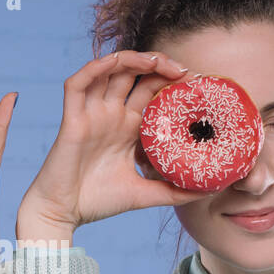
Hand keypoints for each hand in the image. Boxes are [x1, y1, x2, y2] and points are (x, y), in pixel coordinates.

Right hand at [17, 50, 208, 243]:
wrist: (63, 214)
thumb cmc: (98, 203)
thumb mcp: (145, 194)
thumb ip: (175, 191)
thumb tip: (210, 190)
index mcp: (127, 127)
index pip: (152, 91)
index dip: (172, 82)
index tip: (198, 85)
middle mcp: (110, 114)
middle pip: (135, 74)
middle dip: (159, 65)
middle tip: (184, 72)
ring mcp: (91, 113)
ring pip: (109, 70)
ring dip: (133, 59)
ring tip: (158, 62)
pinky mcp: (71, 118)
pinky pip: (78, 83)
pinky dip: (95, 68)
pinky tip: (116, 63)